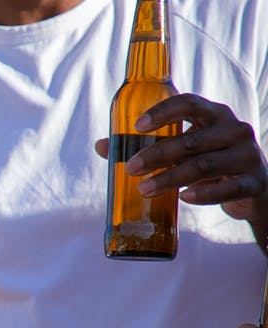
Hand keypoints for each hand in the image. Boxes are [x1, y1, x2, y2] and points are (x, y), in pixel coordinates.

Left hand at [93, 93, 267, 220]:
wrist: (253, 191)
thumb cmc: (209, 164)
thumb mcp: (182, 151)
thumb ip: (148, 146)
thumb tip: (101, 146)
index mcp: (215, 115)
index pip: (189, 103)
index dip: (163, 112)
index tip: (137, 125)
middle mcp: (235, 130)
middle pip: (191, 139)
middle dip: (157, 154)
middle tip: (131, 168)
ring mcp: (248, 156)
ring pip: (204, 166)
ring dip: (170, 178)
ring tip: (144, 189)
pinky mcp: (253, 183)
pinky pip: (226, 189)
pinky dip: (203, 194)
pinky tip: (183, 197)